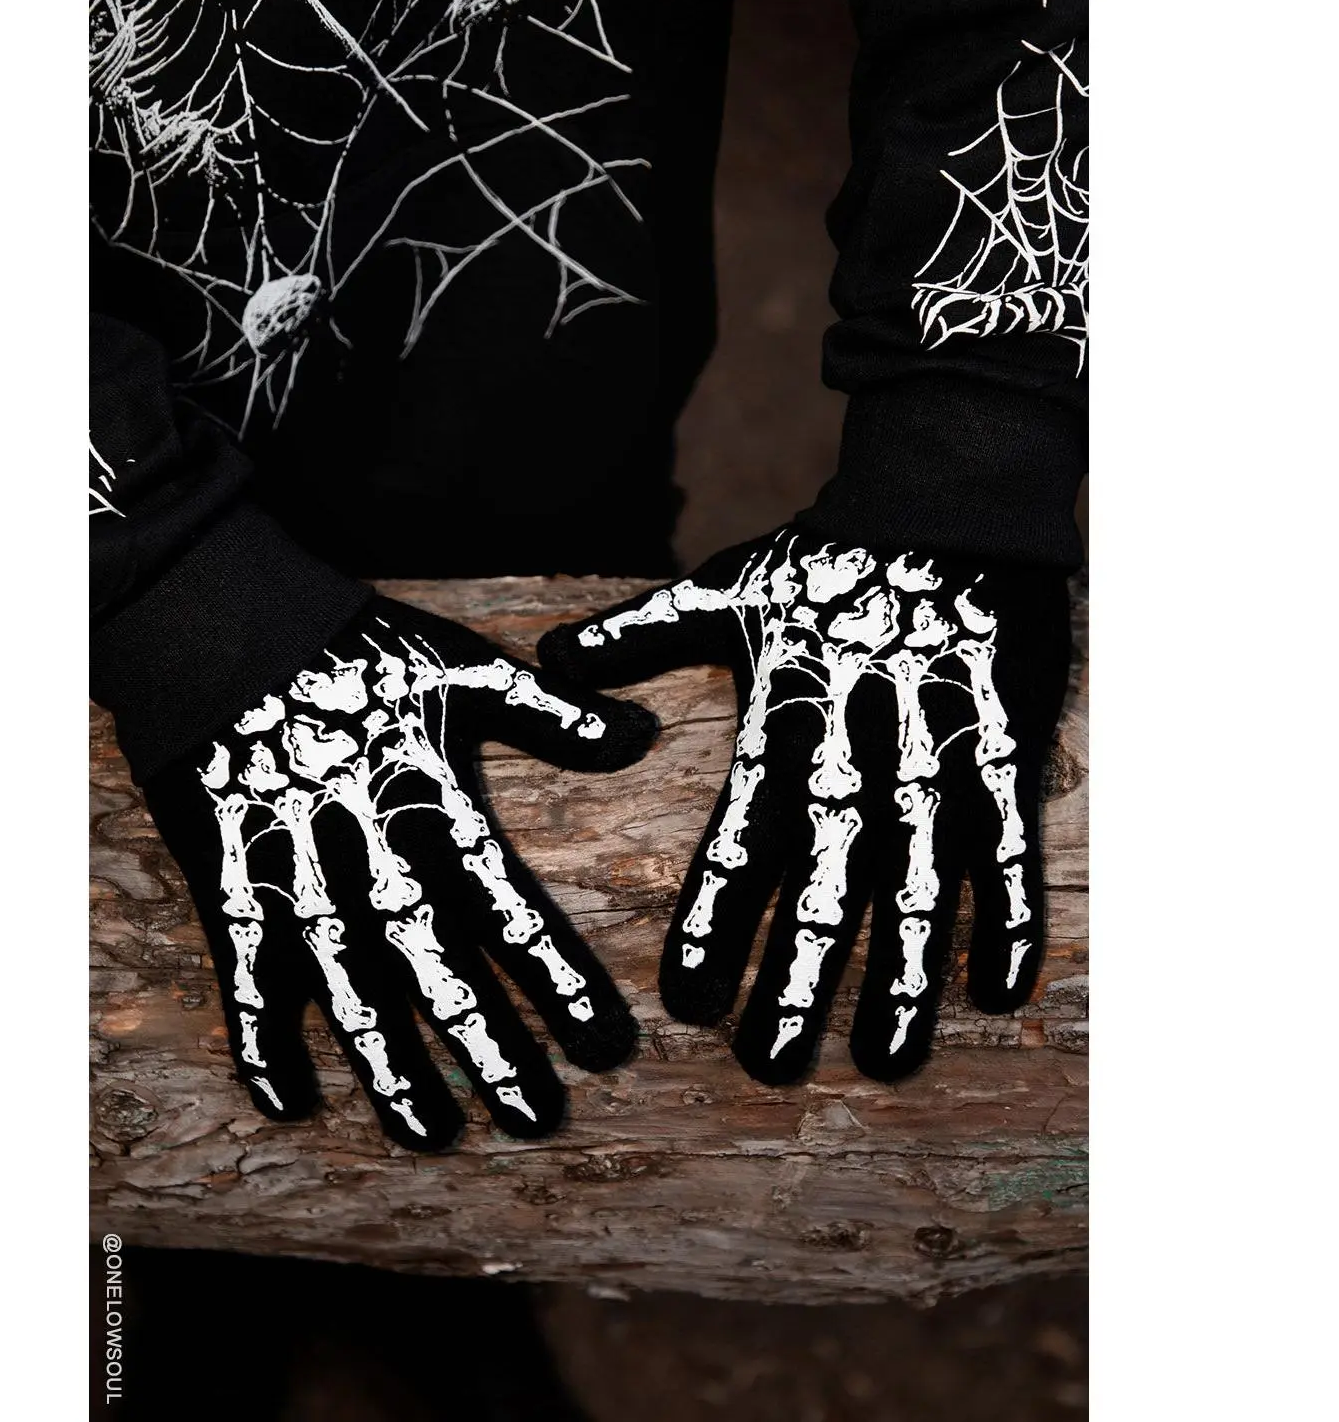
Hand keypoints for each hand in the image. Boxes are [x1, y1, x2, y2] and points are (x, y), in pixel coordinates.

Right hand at [141, 598, 656, 1148]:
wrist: (221, 620)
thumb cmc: (355, 647)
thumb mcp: (463, 661)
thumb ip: (549, 710)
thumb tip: (637, 733)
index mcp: (433, 801)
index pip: (508, 909)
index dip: (557, 979)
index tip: (606, 1045)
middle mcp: (368, 850)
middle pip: (435, 968)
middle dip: (488, 1045)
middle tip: (536, 1118)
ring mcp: (292, 873)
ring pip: (347, 990)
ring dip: (388, 1067)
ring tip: (431, 1134)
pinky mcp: (227, 882)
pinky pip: (244, 976)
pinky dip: (260, 1040)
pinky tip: (289, 1103)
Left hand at [537, 529, 1070, 1082]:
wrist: (946, 496)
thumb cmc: (822, 560)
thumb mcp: (722, 587)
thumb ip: (637, 633)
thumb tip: (549, 658)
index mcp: (782, 715)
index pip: (742, 834)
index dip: (716, 917)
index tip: (688, 1001)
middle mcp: (858, 742)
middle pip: (829, 876)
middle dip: (802, 974)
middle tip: (774, 1064)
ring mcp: (939, 745)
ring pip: (923, 876)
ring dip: (906, 971)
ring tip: (887, 1060)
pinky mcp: (1008, 741)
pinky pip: (1010, 838)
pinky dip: (1007, 911)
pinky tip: (994, 991)